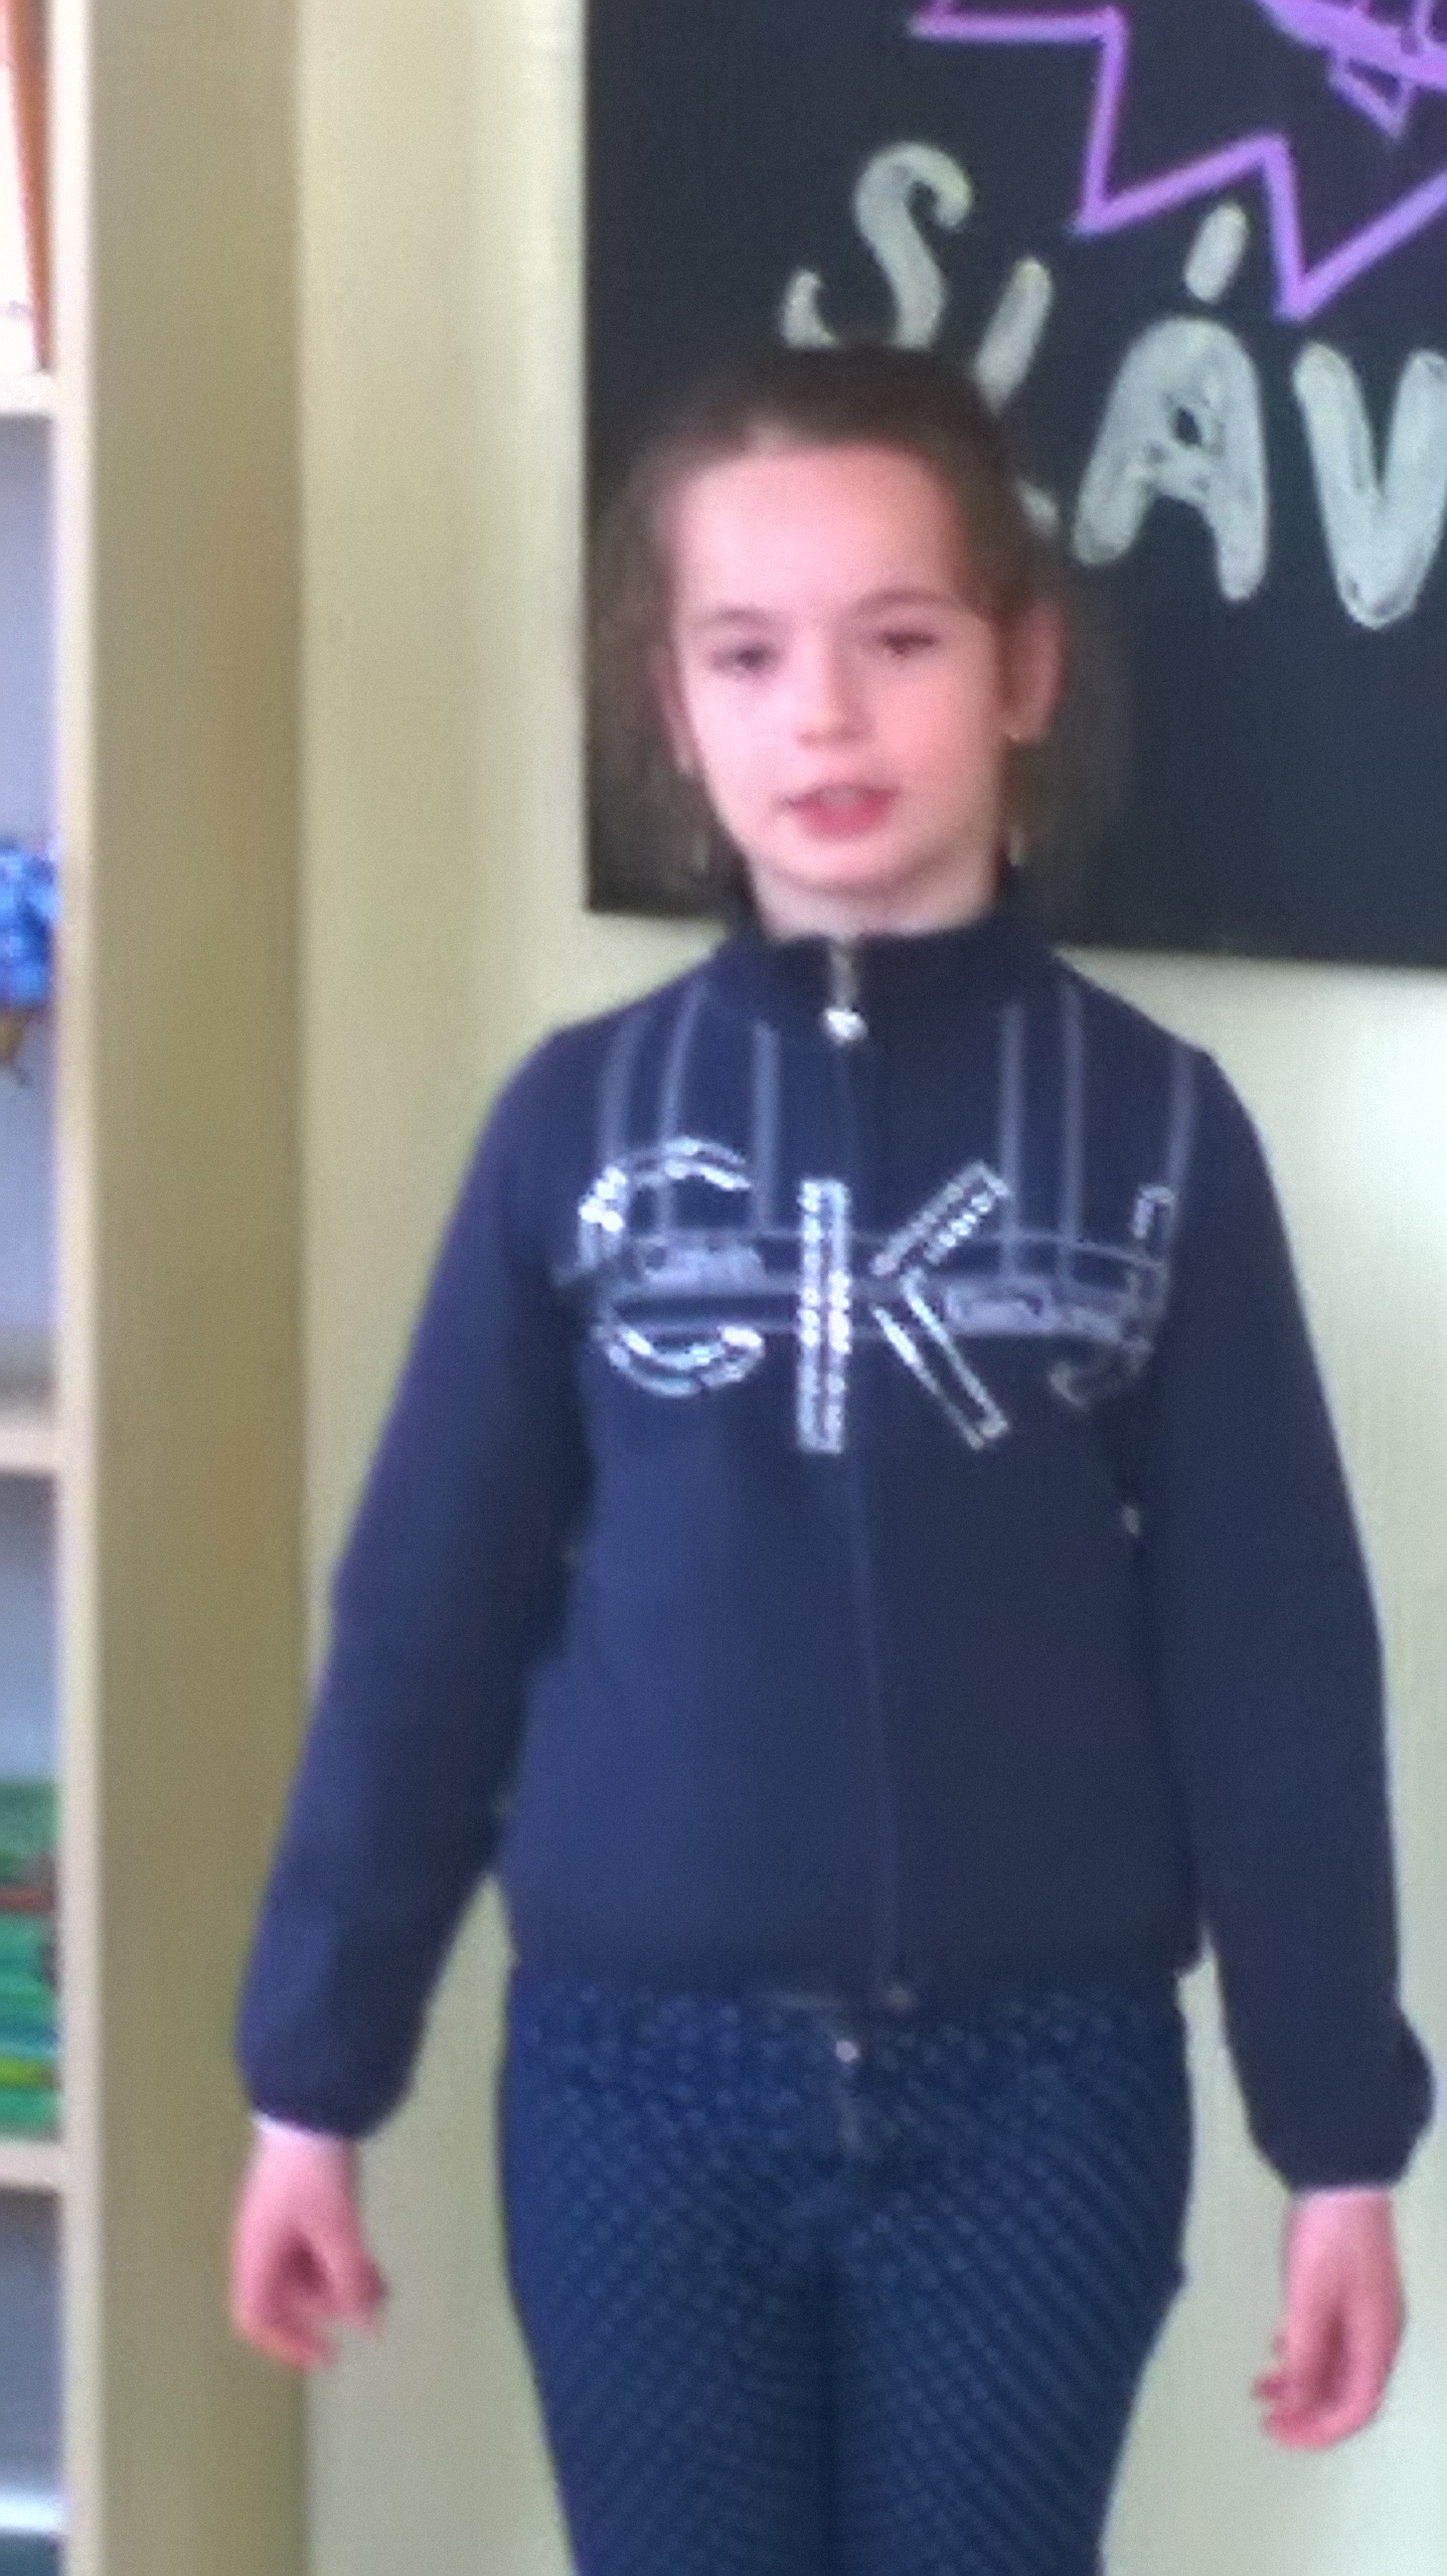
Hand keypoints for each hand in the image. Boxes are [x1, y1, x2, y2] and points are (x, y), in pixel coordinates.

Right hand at [230, 2125, 387, 2370]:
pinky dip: (341, 2260)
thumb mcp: (337, 2230)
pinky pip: (315, 2248)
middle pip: (288, 2296)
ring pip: (306, 2272)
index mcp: (258, 2255)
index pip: (255, 2317)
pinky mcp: (298, 2204)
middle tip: (373, 2306)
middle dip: (330, 2307)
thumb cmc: (315, 2174)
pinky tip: (371, 2260)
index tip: (326, 2355)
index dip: (287, 2343)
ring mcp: (279, 2223)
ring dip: (340, 2283)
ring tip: (382, 2284)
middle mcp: (262, 2244)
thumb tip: (369, 2327)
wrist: (309, 2107)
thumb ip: (351, 2281)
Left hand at [1254, 2187, 1402, 2447]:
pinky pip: (1332, 2339)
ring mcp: (1367, 2310)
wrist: (1343, 2173)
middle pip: (1348, 2393)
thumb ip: (1305, 2355)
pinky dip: (1305, 2353)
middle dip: (1307, 2412)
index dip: (1316, 2431)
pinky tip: (1277, 2350)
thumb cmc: (1327, 2238)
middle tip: (1265, 2419)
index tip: (1275, 2432)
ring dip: (1302, 2383)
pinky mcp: (1352, 2289)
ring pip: (1337, 2366)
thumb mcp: (1308, 2299)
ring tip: (1259, 2389)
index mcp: (1376, 2341)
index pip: (1354, 2409)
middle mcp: (1378, 2333)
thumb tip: (1300, 2406)